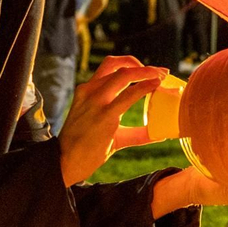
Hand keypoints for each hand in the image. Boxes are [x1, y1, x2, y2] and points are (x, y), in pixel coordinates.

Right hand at [57, 56, 165, 185]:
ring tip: (162, 76)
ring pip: (125, 74)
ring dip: (147, 72)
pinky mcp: (105, 114)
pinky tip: (156, 87)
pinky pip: (130, 95)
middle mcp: (90, 90)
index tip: (151, 72)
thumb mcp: (108, 132)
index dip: (132, 64)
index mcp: (88, 91)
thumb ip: (134, 132)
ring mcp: (96, 100)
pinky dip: (145, 87)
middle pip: (118, 65)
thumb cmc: (85, 149)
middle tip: (161, 72)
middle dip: (144, 66)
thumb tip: (158, 134)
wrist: (65, 162)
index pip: (110, 67)